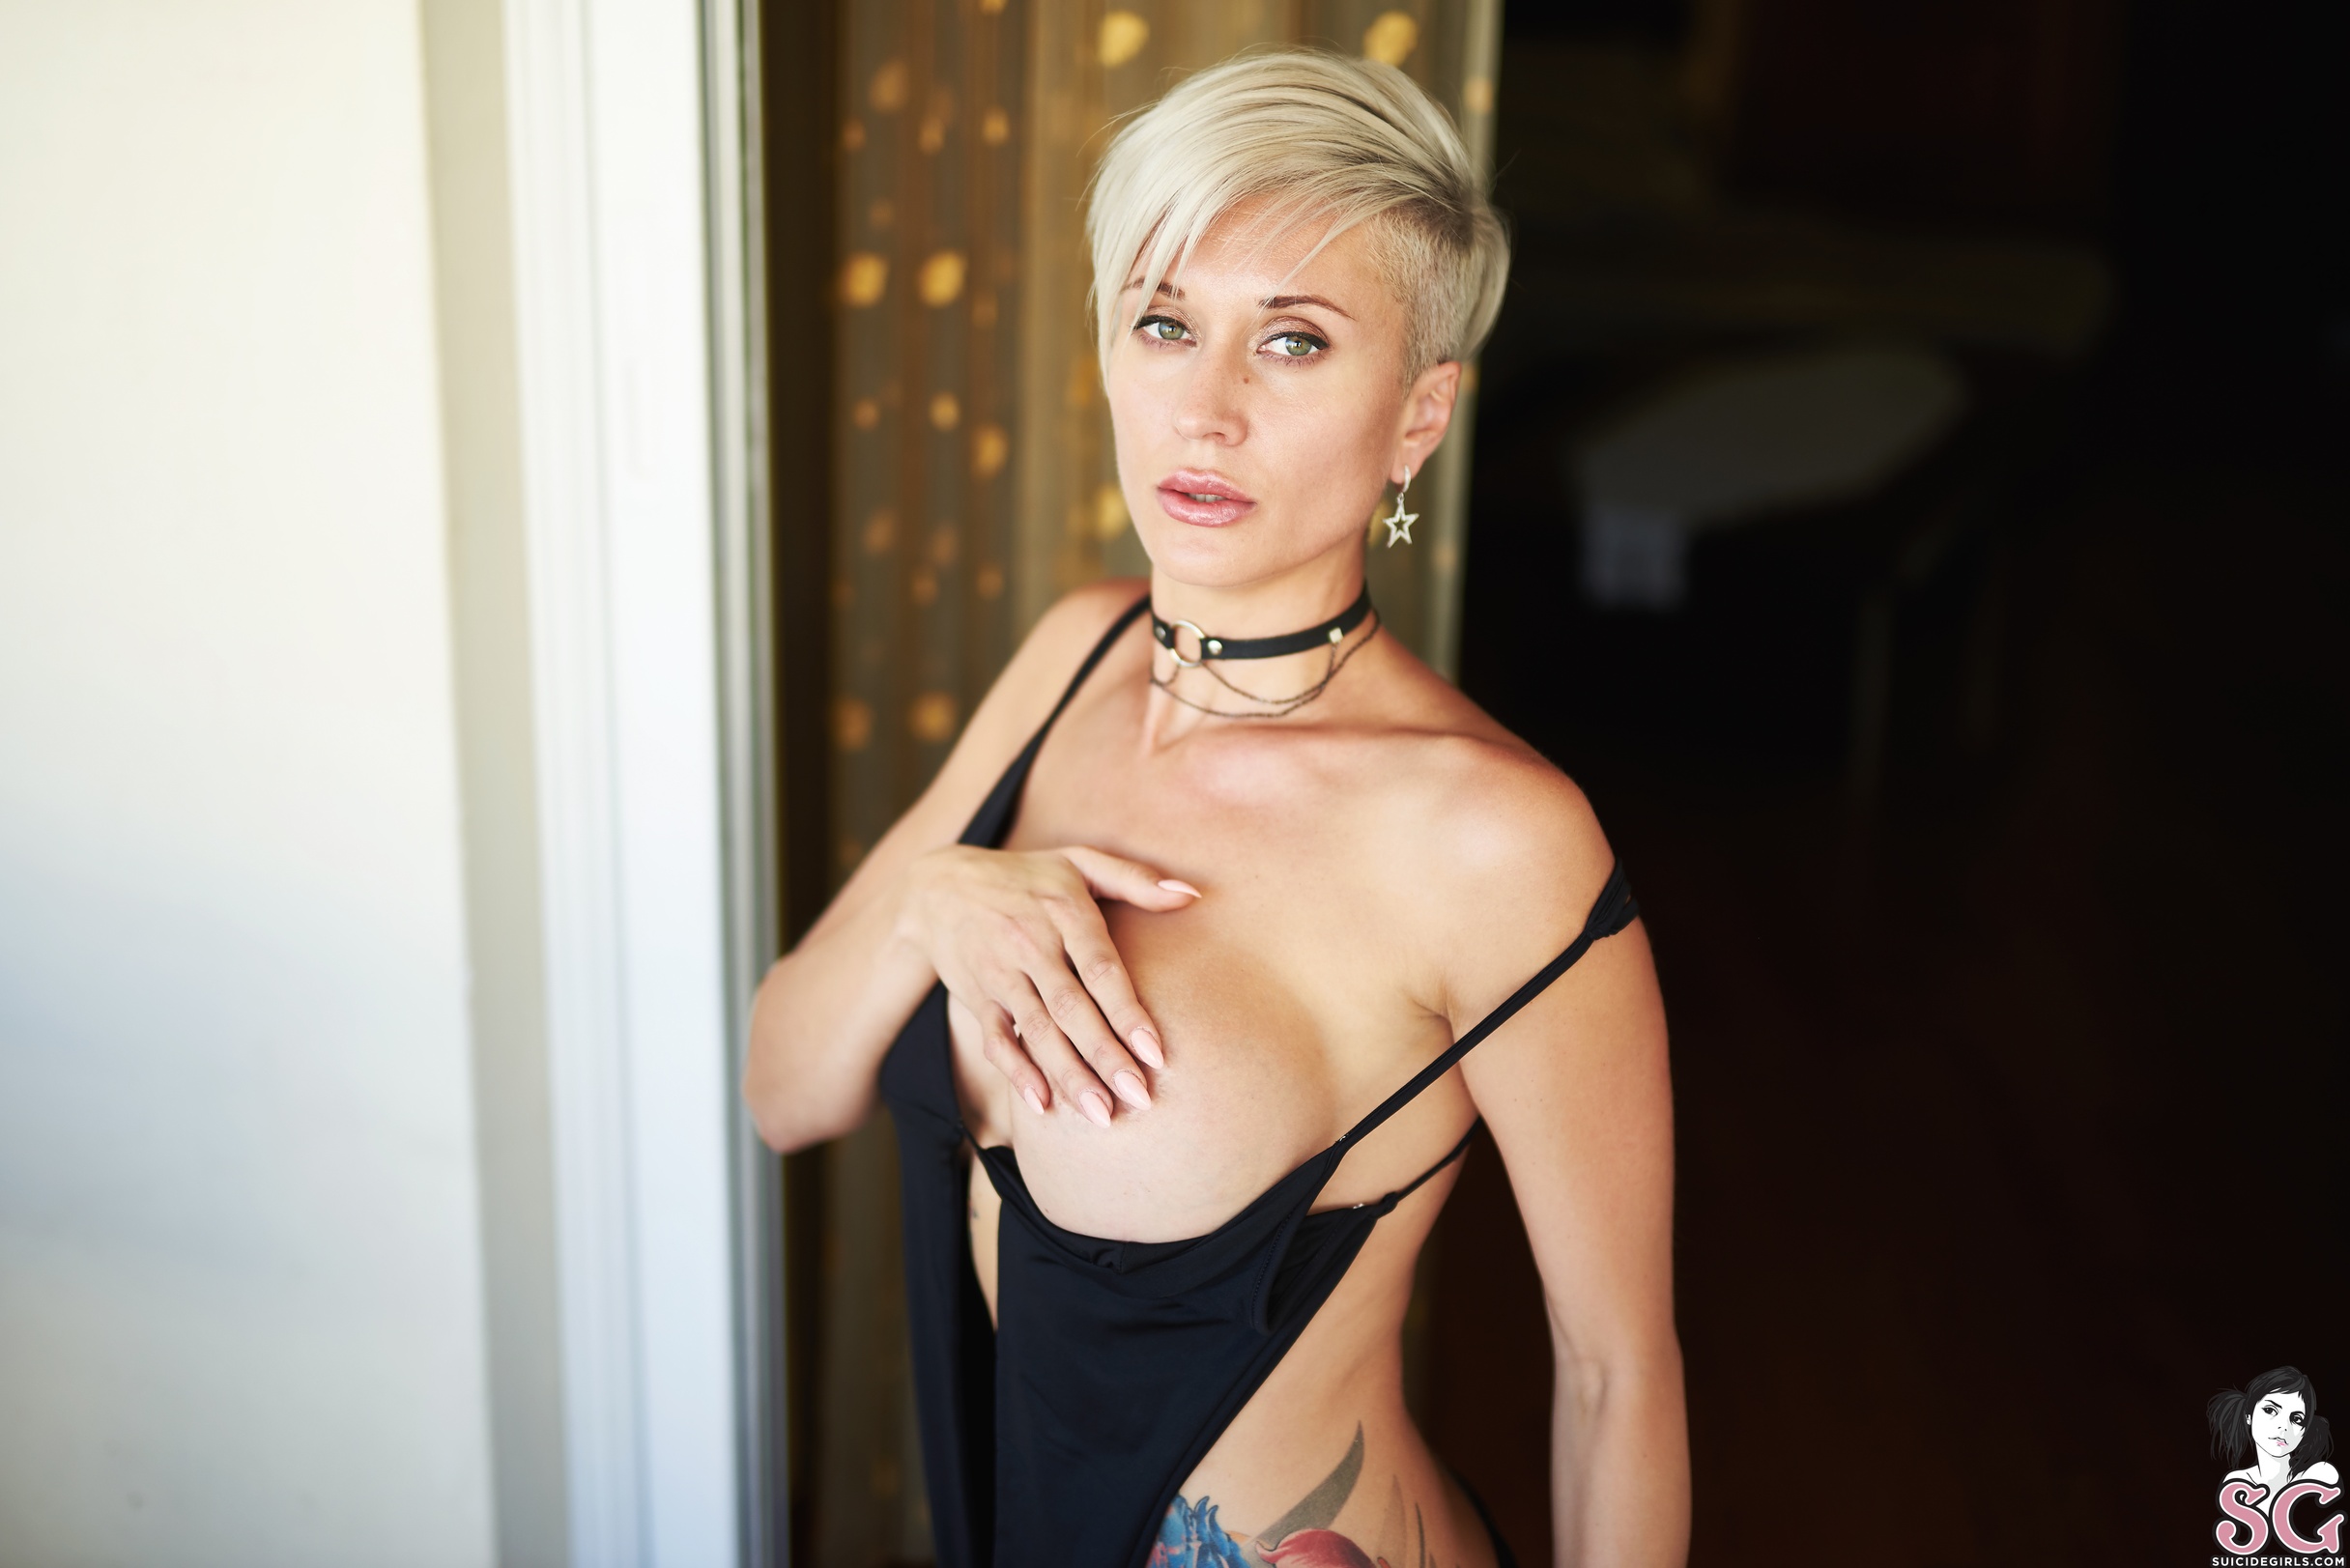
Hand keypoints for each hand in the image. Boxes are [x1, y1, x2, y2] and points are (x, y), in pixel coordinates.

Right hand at [898, 845, 1199, 1126]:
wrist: (939, 886)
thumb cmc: (1026, 876)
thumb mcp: (1079, 861)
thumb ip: (1135, 879)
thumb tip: (1191, 895)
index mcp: (1065, 913)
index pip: (1101, 969)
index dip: (1128, 1012)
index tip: (1156, 1053)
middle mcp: (1032, 946)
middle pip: (1071, 1010)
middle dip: (1105, 1057)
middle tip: (1138, 1098)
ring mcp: (1002, 975)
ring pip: (1037, 1032)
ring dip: (1068, 1076)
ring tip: (1100, 1115)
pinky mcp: (979, 997)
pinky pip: (997, 1040)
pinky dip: (1017, 1073)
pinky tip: (1043, 1105)